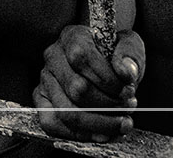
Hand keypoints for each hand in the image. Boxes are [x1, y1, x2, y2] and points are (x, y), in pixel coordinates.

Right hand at [34, 26, 144, 141]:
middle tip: (128, 107)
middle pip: (77, 89)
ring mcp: (45, 80)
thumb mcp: (130, 45)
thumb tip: (126, 72)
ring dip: (100, 124)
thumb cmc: (115, 55)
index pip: (81, 57)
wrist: (106, 65)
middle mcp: (53, 57)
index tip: (128, 89)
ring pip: (66, 111)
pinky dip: (80, 135)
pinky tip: (103, 133)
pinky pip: (52, 124)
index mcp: (72, 36)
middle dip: (109, 104)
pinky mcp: (42, 102)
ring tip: (121, 123)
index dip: (107, 79)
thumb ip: (130, 54)